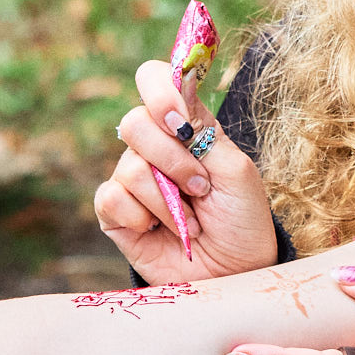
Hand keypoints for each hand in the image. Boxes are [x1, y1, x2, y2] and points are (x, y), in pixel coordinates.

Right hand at [95, 58, 279, 281]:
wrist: (235, 274)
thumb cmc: (242, 222)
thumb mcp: (237, 171)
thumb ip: (205, 132)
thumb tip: (175, 93)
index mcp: (186, 128)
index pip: (154, 80)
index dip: (159, 91)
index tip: (180, 121)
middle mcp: (155, 149)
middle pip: (134, 122)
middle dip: (171, 159)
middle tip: (200, 188)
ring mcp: (133, 181)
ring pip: (128, 166)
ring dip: (167, 200)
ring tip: (191, 222)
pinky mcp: (116, 215)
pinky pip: (112, 199)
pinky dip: (142, 217)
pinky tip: (160, 231)